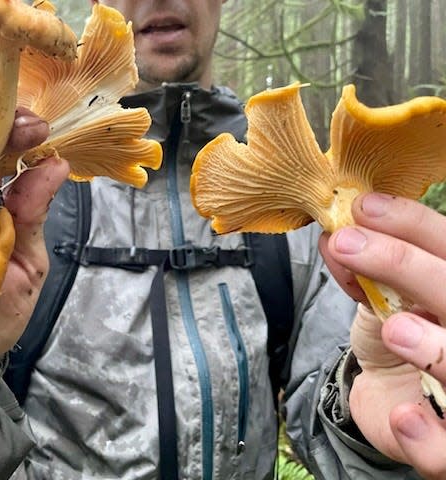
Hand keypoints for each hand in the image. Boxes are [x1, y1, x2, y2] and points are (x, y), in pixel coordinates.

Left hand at [320, 193, 445, 478]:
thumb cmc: (400, 337)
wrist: (398, 401)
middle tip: (349, 243)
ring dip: (437, 346)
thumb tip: (331, 235)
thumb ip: (360, 270)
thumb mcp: (379, 298)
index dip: (414, 225)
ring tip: (395, 328)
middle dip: (407, 266)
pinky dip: (431, 438)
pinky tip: (406, 417)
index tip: (362, 206)